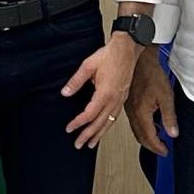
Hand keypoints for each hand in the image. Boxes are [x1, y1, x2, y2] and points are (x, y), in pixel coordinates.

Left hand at [62, 35, 141, 149]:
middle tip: (78, 144)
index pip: (89, 114)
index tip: (70, 129)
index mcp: (105, 92)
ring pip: (109, 122)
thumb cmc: (110, 55)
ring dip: (99, 134)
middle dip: (88, 135)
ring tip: (91, 144)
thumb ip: (76, 81)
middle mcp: (114, 99)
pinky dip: (108, 125)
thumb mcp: (88, 65)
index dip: (78, 123)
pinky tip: (104, 128)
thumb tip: (65, 92)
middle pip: (100, 122)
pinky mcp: (123, 97)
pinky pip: (115, 116)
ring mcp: (120, 99)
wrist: (127, 48)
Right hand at [126, 52, 176, 156]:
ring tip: (158, 139)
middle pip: (141, 137)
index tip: (165, 151)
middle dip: (152, 146)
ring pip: (136, 131)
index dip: (158, 147)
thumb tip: (173, 133)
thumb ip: (169, 117)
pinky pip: (134, 123)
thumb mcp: (166, 97)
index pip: (149, 137)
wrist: (140, 62)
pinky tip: (151, 125)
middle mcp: (133, 114)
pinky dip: (142, 129)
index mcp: (141, 113)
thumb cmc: (152, 75)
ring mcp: (129, 110)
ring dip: (147, 138)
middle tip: (162, 149)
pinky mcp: (128, 105)